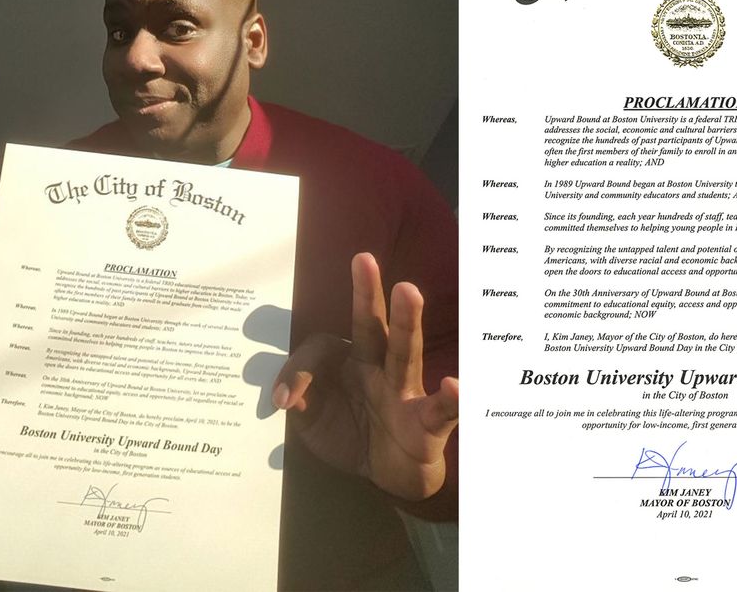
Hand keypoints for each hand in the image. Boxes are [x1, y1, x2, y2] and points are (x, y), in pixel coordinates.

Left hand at [272, 253, 458, 500]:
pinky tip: (454, 386)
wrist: (391, 476)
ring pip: (406, 352)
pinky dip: (451, 399)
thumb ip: (301, 398)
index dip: (299, 369)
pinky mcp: (429, 424)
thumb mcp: (314, 419)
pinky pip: (442, 410)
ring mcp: (406, 392)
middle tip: (363, 260)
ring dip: (406, 322)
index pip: (322, 348)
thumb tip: (283, 396)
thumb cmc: (353, 433)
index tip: (282, 400)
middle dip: (367, 295)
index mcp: (352, 361)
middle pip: (372, 328)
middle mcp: (380, 368)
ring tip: (408, 292)